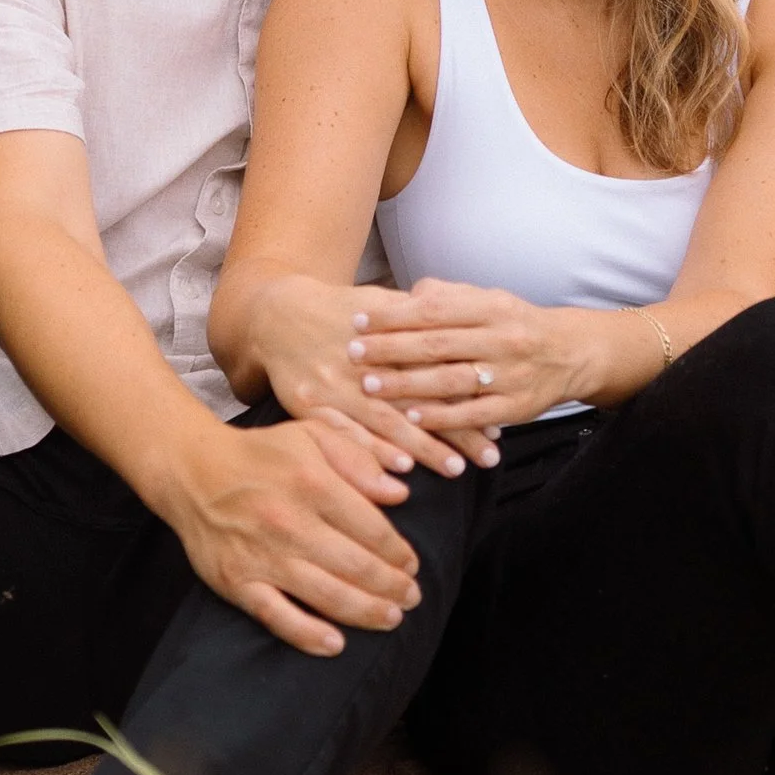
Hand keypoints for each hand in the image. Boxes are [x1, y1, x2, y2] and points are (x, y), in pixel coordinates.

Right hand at [158, 415, 426, 658]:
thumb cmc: (261, 454)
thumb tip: (399, 493)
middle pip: (357, 566)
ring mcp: (261, 556)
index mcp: (312, 482)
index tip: (411, 564)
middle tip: (411, 597)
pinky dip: (308, 634)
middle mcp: (289, 521)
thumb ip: (359, 458)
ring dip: (367, 612)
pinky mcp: (237, 582)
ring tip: (391, 618)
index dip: (399, 553)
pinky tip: (336, 643)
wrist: (192, 471)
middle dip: (393, 587)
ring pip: (327, 595)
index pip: (372, 529)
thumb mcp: (313, 435)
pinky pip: (277, 616)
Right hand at [234, 273, 500, 473]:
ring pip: (386, 421)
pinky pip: (345, 434)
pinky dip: (373, 452)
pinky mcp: (309, 404)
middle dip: (456, 430)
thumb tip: (466, 325)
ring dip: (423, 448)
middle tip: (489, 456)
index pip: (437, 371)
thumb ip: (419, 318)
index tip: (497, 421)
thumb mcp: (379, 304)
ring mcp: (334, 385)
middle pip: (417, 399)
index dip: (468, 396)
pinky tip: (400, 470)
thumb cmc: (338, 311)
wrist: (277, 316)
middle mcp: (362, 363)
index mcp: (386, 337)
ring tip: (456, 469)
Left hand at [345, 279, 592, 431]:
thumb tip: (406, 295)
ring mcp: (510, 375)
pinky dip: (442, 417)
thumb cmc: (515, 324)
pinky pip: (474, 414)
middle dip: (391, 349)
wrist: (571, 353)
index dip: (394, 315)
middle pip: (438, 344)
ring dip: (408, 385)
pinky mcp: (516, 407)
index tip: (358, 320)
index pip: (435, 309)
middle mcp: (502, 338)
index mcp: (491, 307)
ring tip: (370, 386)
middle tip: (352, 353)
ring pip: (452, 380)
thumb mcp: (489, 299)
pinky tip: (412, 418)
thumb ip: (448, 296)